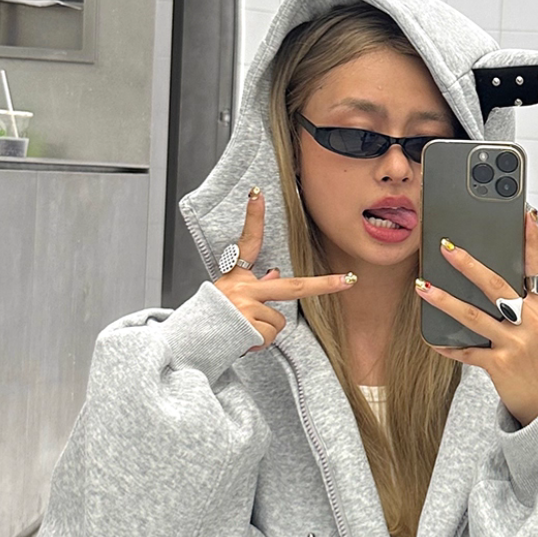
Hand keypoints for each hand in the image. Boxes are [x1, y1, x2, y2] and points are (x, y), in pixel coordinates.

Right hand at [215, 188, 355, 346]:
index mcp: (236, 277)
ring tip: (244, 332)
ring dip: (265, 332)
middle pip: (293, 286)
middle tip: (347, 280)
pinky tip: (243, 340)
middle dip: (324, 285)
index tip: (257, 194)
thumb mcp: (231, 296)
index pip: (248, 243)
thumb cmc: (212, 320)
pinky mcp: (248, 325)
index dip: (253, 218)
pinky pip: (270, 335)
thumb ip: (255, 286)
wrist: (190, 341)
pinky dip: (260, 343)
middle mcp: (241, 288)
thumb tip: (275, 274)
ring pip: (278, 321)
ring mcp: (246, 305)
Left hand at [414, 210, 537, 426]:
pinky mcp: (500, 365)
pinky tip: (432, 339)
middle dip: (469, 265)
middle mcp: (532, 323)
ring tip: (422, 286)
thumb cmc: (537, 357)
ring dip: (444, 300)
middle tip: (446, 247)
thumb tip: (488, 277)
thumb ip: (522, 302)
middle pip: (496, 287)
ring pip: (474, 316)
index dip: (532, 242)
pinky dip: (448, 346)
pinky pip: (467, 352)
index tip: (526, 216)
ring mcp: (515, 344)